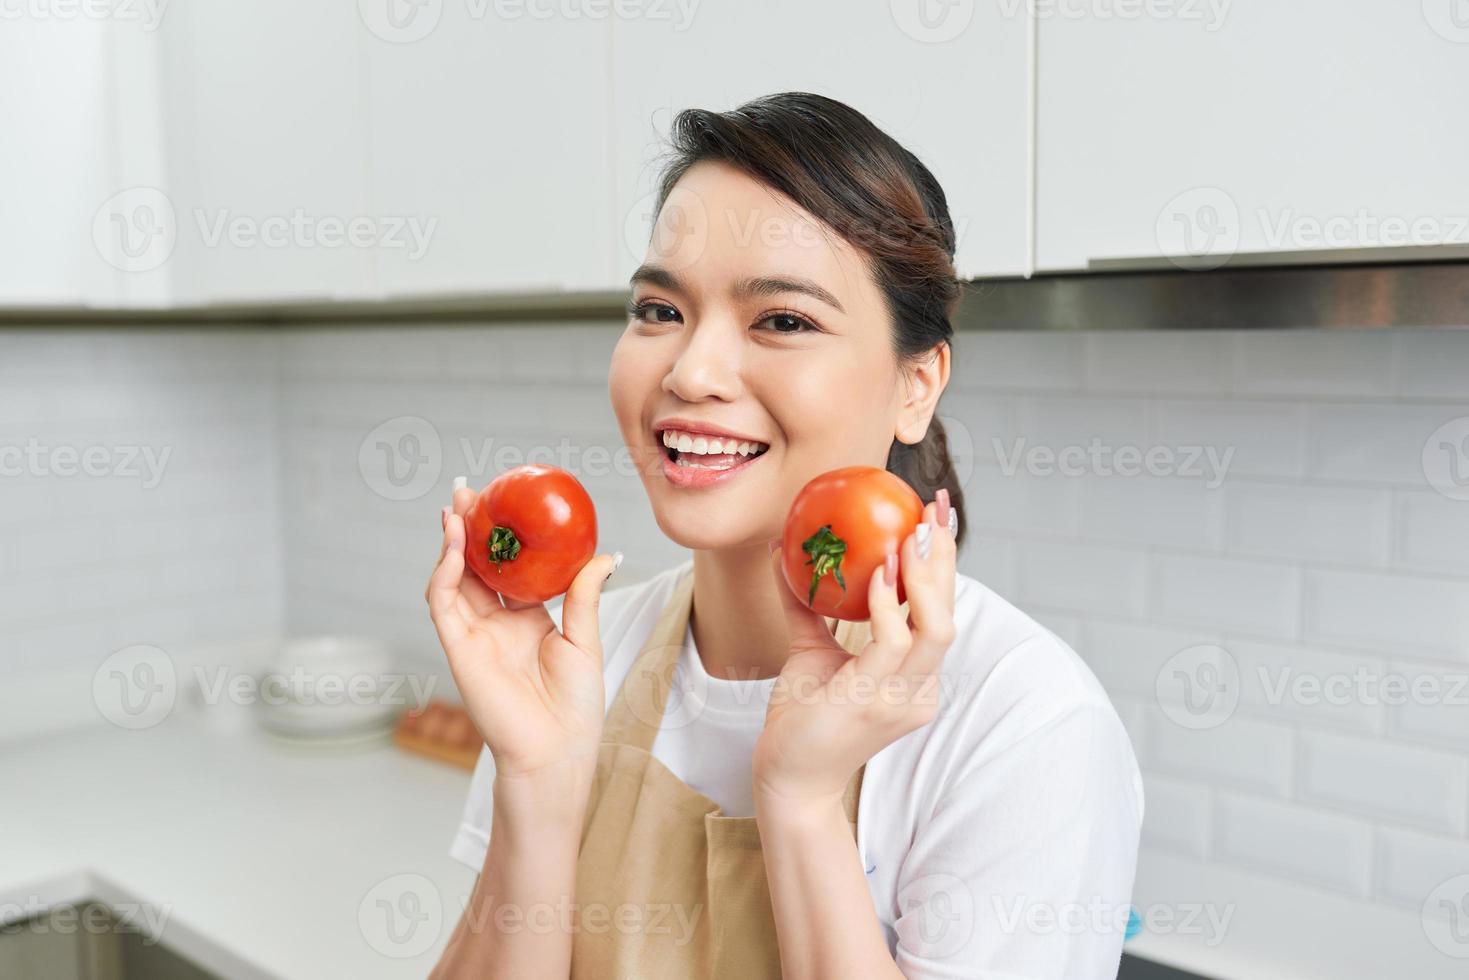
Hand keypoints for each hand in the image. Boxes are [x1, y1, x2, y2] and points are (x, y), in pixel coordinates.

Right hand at [425, 483, 619, 779]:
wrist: (557, 751)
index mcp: (527, 620)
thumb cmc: (575, 707)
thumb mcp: (586, 639)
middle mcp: (496, 624)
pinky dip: (445, 572)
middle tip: (468, 492)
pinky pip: (443, 604)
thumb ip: (584, 594)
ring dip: (451, 542)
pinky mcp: (458, 650)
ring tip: (456, 507)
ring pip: (453, 579)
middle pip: (474, 566)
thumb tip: (606, 555)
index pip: (507, 569)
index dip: (501, 537)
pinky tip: (455, 546)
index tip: (504, 502)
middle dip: (468, 528)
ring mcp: (474, 636)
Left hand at [753, 491, 956, 808]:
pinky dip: (888, 605)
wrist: (787, 777)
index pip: (941, 612)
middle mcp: (920, 689)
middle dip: (945, 558)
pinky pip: (892, 644)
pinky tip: (878, 574)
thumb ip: (808, 607)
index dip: (945, 563)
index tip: (937, 515)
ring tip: (906, 537)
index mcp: (916, 677)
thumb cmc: (803, 719)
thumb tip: (783, 553)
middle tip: (931, 510)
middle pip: (949, 613)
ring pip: (935, 629)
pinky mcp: (874, 702)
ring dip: (922, 578)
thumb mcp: (811, 652)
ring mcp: (902, 699)